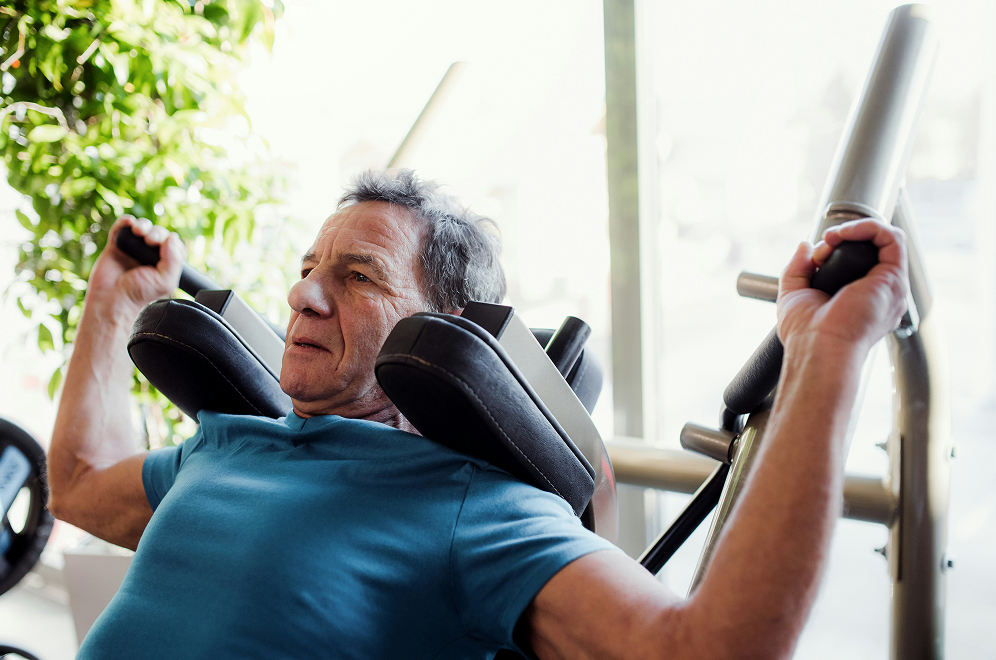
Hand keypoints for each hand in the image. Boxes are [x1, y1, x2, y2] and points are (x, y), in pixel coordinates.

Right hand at [87, 216, 184, 319]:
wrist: (112, 298)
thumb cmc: (138, 294)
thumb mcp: (165, 281)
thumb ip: (173, 260)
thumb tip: (172, 237)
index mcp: (164, 263)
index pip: (174, 244)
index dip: (171, 241)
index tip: (165, 247)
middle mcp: (150, 255)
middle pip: (158, 233)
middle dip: (156, 232)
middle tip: (150, 241)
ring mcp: (133, 249)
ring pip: (142, 228)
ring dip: (143, 225)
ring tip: (139, 231)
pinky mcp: (116, 246)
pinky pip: (121, 228)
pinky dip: (126, 221)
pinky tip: (129, 223)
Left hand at [777, 218, 908, 353]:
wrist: (817, 347)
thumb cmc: (806, 334)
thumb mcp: (794, 294)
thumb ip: (798, 268)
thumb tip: (805, 246)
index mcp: (860, 299)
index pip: (860, 261)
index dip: (837, 249)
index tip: (815, 256)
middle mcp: (879, 293)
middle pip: (872, 249)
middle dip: (845, 238)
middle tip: (821, 249)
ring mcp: (889, 286)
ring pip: (885, 239)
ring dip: (855, 230)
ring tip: (832, 238)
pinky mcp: (893, 279)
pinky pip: (893, 238)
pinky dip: (868, 227)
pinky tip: (845, 234)